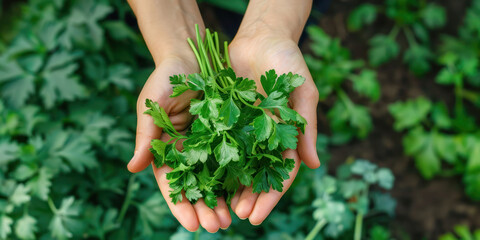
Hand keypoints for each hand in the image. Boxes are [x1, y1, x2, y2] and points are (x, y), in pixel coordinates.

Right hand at [127, 56, 231, 232]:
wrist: (191, 55)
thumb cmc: (165, 79)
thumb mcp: (151, 108)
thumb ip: (145, 138)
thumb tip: (131, 169)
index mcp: (166, 150)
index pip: (172, 185)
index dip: (181, 206)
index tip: (192, 225)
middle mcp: (187, 152)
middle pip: (196, 188)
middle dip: (206, 209)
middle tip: (218, 227)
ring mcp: (208, 144)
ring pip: (216, 179)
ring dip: (223, 200)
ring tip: (232, 219)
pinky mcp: (228, 133)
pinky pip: (235, 157)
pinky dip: (239, 176)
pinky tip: (247, 193)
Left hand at [227, 33, 319, 224]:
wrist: (261, 37)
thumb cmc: (288, 61)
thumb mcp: (302, 91)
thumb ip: (307, 126)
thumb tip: (314, 164)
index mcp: (287, 135)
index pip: (281, 173)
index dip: (269, 196)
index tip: (257, 216)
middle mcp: (265, 137)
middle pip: (258, 174)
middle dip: (249, 197)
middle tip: (237, 217)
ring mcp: (245, 129)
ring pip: (238, 164)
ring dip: (230, 186)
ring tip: (221, 207)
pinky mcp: (225, 117)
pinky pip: (218, 142)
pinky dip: (212, 161)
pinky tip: (204, 177)